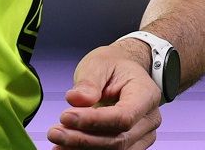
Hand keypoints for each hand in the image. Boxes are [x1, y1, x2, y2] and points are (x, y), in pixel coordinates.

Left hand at [47, 39, 162, 147]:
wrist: (125, 72)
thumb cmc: (113, 66)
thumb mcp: (99, 63)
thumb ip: (89, 82)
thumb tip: (76, 99)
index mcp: (146, 95)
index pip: (124, 116)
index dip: (94, 121)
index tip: (66, 117)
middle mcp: (149, 119)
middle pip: (118, 139)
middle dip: (83, 140)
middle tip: (55, 133)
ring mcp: (143, 135)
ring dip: (83, 149)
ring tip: (57, 140)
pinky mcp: (131, 144)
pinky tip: (65, 147)